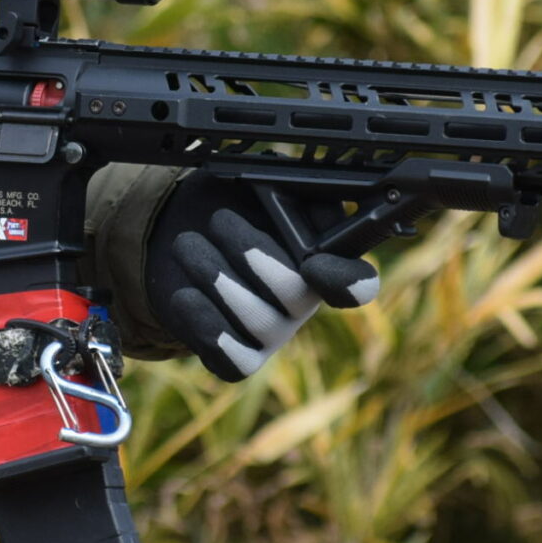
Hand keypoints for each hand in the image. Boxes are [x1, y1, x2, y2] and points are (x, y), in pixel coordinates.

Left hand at [143, 174, 379, 380]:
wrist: (183, 231)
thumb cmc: (233, 203)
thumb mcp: (264, 182)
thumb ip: (294, 188)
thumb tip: (309, 194)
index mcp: (324, 260)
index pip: (358, 285)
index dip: (344, 281)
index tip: (310, 262)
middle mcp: (304, 303)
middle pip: (295, 295)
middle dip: (250, 253)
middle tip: (219, 220)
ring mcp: (274, 335)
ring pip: (258, 322)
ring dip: (214, 275)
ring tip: (186, 243)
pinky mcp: (240, 359)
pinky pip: (232, 361)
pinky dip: (204, 323)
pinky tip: (185, 293)